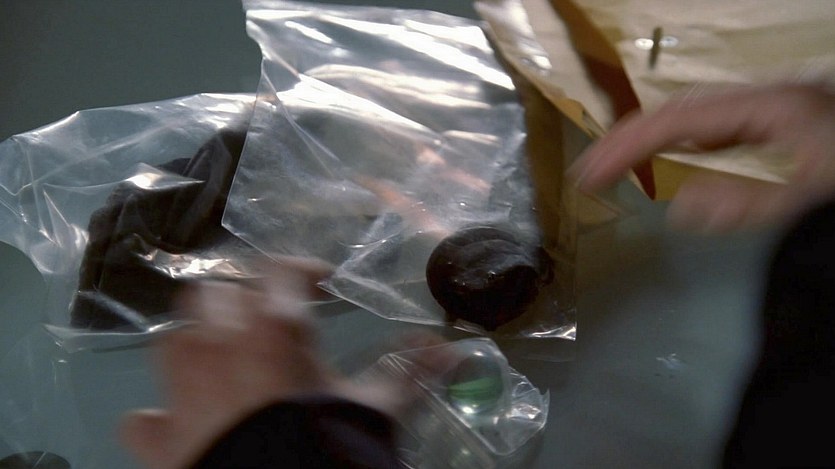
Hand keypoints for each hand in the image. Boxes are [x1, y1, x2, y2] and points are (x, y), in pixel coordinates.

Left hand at [119, 262, 444, 468]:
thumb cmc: (331, 438)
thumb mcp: (378, 405)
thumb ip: (410, 369)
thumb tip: (453, 349)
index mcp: (273, 326)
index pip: (278, 268)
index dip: (300, 268)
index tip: (322, 283)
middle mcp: (218, 345)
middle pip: (213, 291)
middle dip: (239, 295)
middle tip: (266, 313)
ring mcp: (181, 391)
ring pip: (171, 339)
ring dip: (193, 340)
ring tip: (217, 355)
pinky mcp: (162, 438)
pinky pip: (145, 419)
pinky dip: (157, 417)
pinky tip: (174, 423)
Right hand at [568, 83, 834, 232]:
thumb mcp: (814, 204)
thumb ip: (749, 205)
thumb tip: (681, 207)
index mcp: (775, 107)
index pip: (679, 119)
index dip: (626, 145)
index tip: (585, 176)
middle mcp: (776, 100)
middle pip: (685, 110)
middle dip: (632, 138)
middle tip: (590, 173)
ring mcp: (786, 110)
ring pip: (705, 117)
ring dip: (658, 140)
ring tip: (620, 164)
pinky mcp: (795, 127)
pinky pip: (728, 129)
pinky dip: (693, 143)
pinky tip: (688, 157)